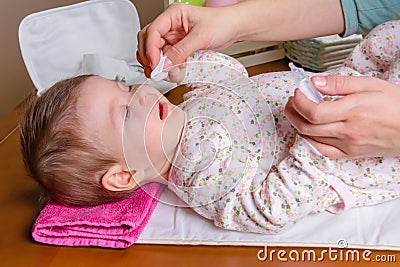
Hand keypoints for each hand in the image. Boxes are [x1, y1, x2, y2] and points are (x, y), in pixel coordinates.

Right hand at [136, 3, 237, 76]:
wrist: (233, 28)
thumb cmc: (221, 23)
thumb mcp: (200, 37)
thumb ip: (181, 51)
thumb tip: (166, 64)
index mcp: (173, 14)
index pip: (153, 31)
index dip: (150, 49)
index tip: (154, 63)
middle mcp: (170, 24)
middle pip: (148, 40)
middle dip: (148, 56)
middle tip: (154, 71)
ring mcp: (172, 35)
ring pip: (154, 49)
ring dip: (155, 62)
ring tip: (160, 72)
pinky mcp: (177, 45)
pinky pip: (165, 56)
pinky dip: (165, 64)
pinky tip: (170, 70)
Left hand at [284, 75, 399, 158]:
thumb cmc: (396, 105)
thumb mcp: (370, 85)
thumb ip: (339, 83)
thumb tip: (315, 82)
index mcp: (352, 111)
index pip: (313, 111)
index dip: (299, 102)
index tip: (298, 92)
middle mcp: (348, 131)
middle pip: (307, 126)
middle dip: (293, 111)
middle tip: (292, 101)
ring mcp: (348, 145)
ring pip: (311, 139)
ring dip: (297, 124)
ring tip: (296, 112)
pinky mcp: (350, 154)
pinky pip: (322, 151)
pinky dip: (309, 141)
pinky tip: (306, 131)